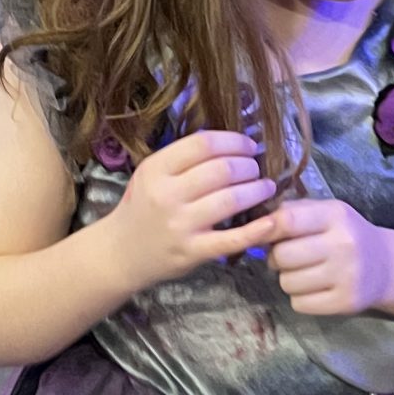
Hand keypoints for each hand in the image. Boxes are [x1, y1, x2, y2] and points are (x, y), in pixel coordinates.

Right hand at [98, 130, 279, 289]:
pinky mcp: (193, 252)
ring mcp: (180, 225)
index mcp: (155, 169)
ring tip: (266, 187)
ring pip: (231, 199)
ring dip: (257, 190)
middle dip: (248, 166)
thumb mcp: (151, 174)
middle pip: (222, 170)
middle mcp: (166, 195)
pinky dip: (257, 230)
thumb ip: (183, 158)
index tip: (248, 146)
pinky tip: (272, 221)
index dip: (234, 141)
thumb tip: (230, 142)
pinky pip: (232, 239)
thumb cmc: (143, 208)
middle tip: (256, 169)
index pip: (203, 144)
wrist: (121, 253)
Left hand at [263, 198, 391, 316]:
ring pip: (287, 283)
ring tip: (303, 273)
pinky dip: (300, 298)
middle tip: (288, 258)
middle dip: (277, 258)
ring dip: (288, 279)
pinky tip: (314, 289)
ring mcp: (346, 276)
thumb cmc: (345, 235)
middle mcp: (343, 244)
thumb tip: (256, 225)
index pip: (287, 221)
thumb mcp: (327, 213)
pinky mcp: (345, 302)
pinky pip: (299, 304)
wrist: (385, 266)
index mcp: (336, 216)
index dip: (266, 229)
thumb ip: (294, 212)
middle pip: (282, 255)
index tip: (262, 235)